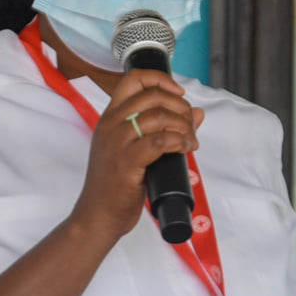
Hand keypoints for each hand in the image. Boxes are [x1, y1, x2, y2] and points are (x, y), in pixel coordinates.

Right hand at [69, 69, 202, 242]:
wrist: (98, 216)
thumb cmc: (115, 186)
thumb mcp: (136, 151)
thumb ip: (164, 129)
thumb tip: (197, 113)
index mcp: (110, 118)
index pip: (134, 79)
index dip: (161, 80)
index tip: (179, 93)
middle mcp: (111, 125)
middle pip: (153, 95)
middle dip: (181, 107)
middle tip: (190, 126)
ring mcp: (117, 142)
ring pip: (159, 116)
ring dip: (183, 126)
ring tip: (190, 142)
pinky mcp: (127, 161)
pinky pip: (160, 141)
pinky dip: (179, 142)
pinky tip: (184, 149)